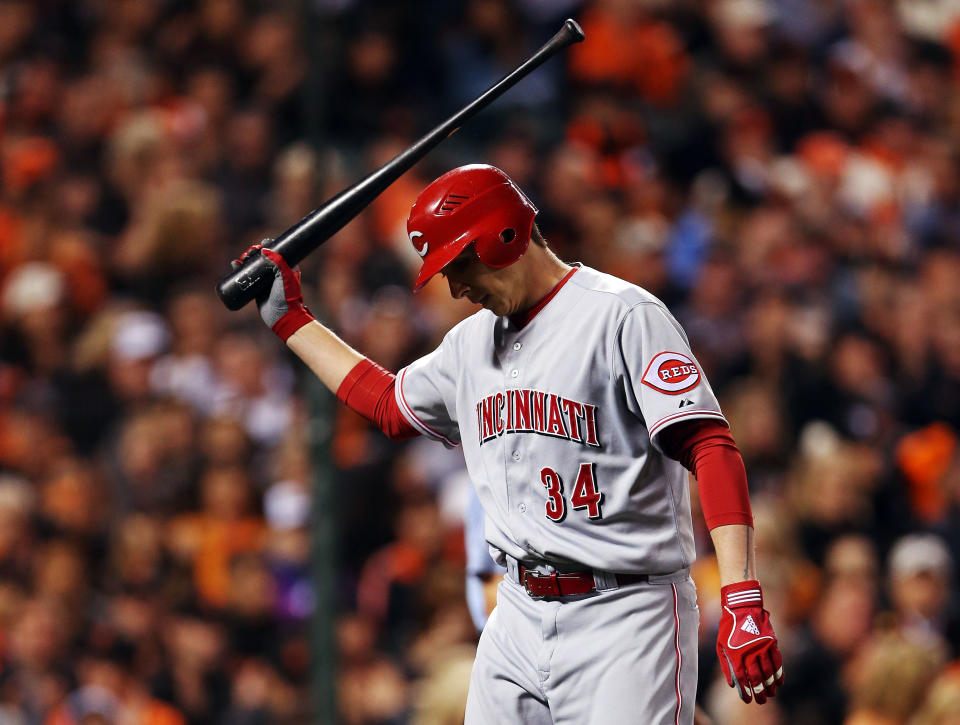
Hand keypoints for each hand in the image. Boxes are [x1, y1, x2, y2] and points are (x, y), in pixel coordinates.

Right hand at [231, 241, 314, 340]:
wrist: (282, 317)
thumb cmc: (287, 297)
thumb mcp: (285, 277)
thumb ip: (279, 262)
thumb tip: (264, 250)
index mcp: (286, 267)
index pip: (276, 252)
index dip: (268, 246)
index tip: (261, 244)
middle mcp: (276, 273)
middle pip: (262, 257)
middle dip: (253, 252)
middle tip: (249, 253)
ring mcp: (265, 281)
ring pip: (253, 266)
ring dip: (245, 259)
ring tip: (241, 259)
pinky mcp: (257, 289)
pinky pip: (247, 277)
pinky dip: (239, 270)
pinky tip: (234, 265)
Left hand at [716, 580, 783, 703]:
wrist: (742, 606)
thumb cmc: (729, 627)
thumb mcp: (721, 645)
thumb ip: (726, 665)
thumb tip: (732, 684)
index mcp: (735, 653)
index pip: (742, 678)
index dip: (745, 691)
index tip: (748, 700)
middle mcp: (750, 652)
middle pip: (757, 678)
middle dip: (760, 692)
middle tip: (762, 701)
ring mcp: (762, 647)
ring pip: (769, 672)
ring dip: (770, 686)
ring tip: (771, 694)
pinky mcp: (772, 642)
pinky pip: (778, 661)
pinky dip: (779, 673)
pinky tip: (779, 682)